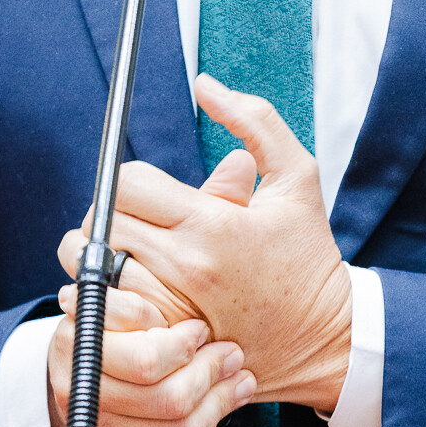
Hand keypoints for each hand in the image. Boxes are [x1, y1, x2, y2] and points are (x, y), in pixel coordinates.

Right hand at [47, 280, 254, 426]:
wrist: (75, 379)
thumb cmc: (104, 332)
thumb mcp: (107, 304)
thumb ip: (130, 305)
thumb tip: (162, 318)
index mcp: (83, 355)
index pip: (148, 361)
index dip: (185, 346)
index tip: (201, 330)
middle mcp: (88, 406)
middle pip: (171, 401)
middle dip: (213, 373)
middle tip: (234, 355)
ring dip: (221, 405)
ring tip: (241, 382)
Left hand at [57, 74, 351, 410]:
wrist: (328, 337)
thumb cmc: (309, 254)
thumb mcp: (298, 176)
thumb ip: (255, 120)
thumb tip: (205, 84)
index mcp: (214, 224)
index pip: (127, 185)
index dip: (131, 180)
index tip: (151, 191)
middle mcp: (187, 267)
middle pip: (101, 224)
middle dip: (112, 214)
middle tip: (140, 220)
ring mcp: (174, 309)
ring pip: (97, 267)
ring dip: (106, 254)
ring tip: (135, 252)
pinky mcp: (166, 342)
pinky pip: (109, 309)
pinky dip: (110, 295)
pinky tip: (136, 289)